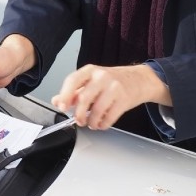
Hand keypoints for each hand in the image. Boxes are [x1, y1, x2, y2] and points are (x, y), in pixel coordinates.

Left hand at [51, 64, 170, 129]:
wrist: (139, 79)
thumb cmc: (112, 80)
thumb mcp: (91, 81)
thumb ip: (73, 91)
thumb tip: (56, 100)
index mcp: (90, 71)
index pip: (72, 80)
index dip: (65, 95)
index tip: (61, 107)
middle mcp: (102, 76)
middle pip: (84, 98)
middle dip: (78, 114)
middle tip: (79, 121)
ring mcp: (114, 87)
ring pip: (97, 110)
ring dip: (91, 122)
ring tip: (91, 123)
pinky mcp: (124, 99)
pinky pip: (110, 117)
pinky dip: (103, 124)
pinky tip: (102, 123)